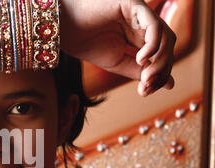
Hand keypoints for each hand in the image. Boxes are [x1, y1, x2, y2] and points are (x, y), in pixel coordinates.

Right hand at [60, 0, 176, 95]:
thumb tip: (169, 84)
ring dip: (160, 60)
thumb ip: (141, 71)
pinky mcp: (134, 4)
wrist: (64, 29)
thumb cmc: (87, 44)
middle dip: (161, 69)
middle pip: (168, 46)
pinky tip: (141, 59)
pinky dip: (153, 44)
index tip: (145, 92)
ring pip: (165, 36)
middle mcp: (144, 23)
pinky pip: (154, 25)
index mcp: (140, 36)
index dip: (159, 74)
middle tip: (146, 85)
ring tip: (145, 76)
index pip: (161, 54)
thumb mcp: (118, 63)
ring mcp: (141, 13)